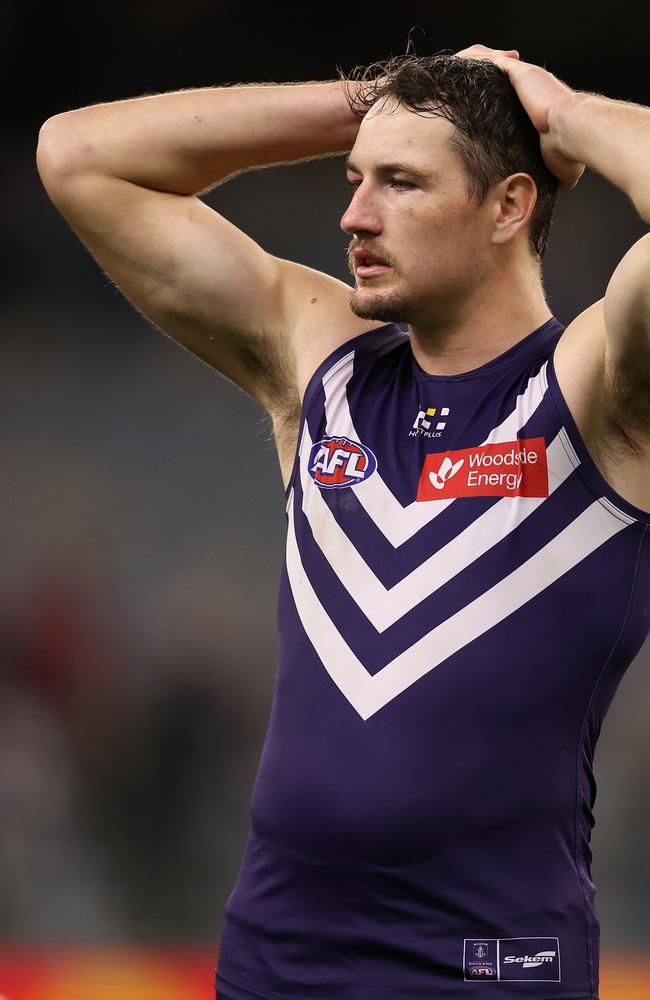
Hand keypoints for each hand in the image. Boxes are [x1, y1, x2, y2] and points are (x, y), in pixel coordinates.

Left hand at [454, 43, 585, 190]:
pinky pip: (490, 60)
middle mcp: (533, 85)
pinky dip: (475, 60)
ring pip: (494, 63)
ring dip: (475, 64)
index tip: (483, 105)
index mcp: (541, 103)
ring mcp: (526, 76)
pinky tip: (458, 65)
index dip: (500, 95)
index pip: (515, 94)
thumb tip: (563, 187)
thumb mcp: (563, 164)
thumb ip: (558, 169)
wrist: (572, 133)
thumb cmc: (569, 151)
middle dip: (482, 77)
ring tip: (455, 70)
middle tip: (461, 86)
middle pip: (502, 74)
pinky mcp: (520, 72)